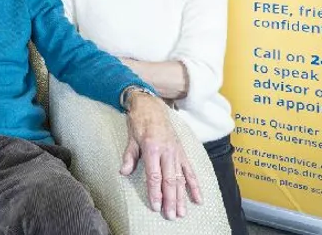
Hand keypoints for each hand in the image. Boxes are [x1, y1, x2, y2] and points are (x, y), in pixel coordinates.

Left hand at [120, 92, 201, 219]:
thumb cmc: (139, 122)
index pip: (154, 175)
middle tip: (171, 215)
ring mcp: (176, 152)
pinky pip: (190, 171)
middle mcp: (167, 152)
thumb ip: (129, 156)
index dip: (155, 192)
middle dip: (170, 200)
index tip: (156, 206)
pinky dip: (194, 185)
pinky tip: (198, 198)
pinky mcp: (182, 152)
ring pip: (181, 178)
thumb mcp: (131, 138)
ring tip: (182, 212)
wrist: (152, 106)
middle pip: (170, 180)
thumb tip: (123, 172)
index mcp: (152, 148)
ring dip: (182, 197)